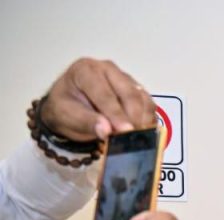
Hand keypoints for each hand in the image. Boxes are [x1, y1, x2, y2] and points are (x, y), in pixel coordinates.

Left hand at [40, 58, 155, 140]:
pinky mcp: (137, 90)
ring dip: (143, 119)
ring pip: (142, 98)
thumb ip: (85, 121)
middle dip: (133, 117)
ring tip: (136, 137)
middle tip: (133, 137)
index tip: (125, 131)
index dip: (116, 113)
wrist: (71, 108)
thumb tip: (106, 130)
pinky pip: (149, 104)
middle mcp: (108, 69)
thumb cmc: (66, 109)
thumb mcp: (66, 116)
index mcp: (86, 70)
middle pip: (129, 92)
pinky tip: (141, 131)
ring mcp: (125, 79)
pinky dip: (148, 119)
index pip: (104, 92)